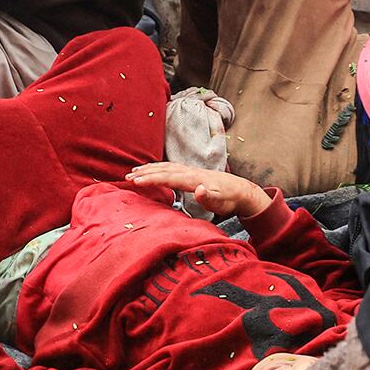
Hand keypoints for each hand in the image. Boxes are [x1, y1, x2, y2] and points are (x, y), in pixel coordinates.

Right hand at [128, 160, 273, 221]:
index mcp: (194, 179)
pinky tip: (153, 170)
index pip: (168, 178)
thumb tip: (198, 190)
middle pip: (164, 170)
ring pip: (166, 167)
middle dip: (145, 172)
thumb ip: (208, 198)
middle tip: (127, 177)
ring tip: (134, 172)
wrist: (241, 190)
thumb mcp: (221, 203)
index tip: (136, 181)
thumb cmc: (229, 199)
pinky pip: (171, 168)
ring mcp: (191, 171)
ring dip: (149, 168)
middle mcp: (190, 172)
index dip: (152, 179)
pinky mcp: (192, 173)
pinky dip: (159, 168)